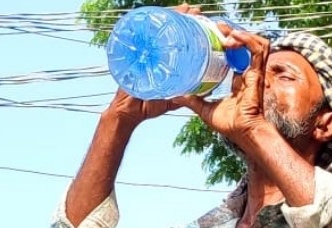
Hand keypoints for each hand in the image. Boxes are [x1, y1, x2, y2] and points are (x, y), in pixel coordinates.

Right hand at [102, 4, 201, 128]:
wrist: (127, 113)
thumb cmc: (146, 106)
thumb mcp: (170, 98)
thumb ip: (184, 94)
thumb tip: (204, 91)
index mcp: (160, 60)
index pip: (175, 38)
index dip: (186, 27)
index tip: (199, 18)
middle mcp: (150, 52)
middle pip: (167, 28)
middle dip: (181, 16)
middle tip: (194, 11)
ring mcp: (141, 51)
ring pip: (157, 28)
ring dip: (172, 15)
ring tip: (185, 9)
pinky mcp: (132, 54)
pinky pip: (142, 35)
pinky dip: (151, 23)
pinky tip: (162, 15)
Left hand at [172, 28, 270, 146]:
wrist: (243, 132)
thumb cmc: (230, 125)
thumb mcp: (205, 109)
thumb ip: (192, 100)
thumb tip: (175, 95)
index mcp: (238, 79)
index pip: (235, 54)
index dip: (227, 42)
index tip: (213, 36)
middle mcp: (248, 73)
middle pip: (244, 44)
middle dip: (232, 33)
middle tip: (217, 28)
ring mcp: (255, 72)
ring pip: (254, 43)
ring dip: (240, 34)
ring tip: (226, 32)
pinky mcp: (258, 73)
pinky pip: (258, 50)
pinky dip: (247, 40)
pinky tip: (233, 37)